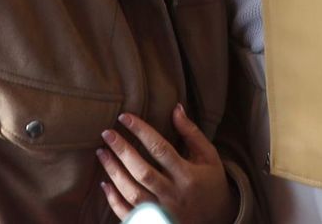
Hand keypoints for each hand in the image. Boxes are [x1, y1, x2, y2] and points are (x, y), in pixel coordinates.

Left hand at [98, 106, 237, 222]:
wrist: (219, 220)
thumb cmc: (211, 183)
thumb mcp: (208, 157)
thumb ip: (192, 133)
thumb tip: (175, 108)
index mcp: (188, 175)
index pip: (161, 149)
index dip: (141, 131)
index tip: (124, 117)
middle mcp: (174, 195)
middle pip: (143, 172)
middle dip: (122, 151)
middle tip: (106, 133)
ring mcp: (163, 212)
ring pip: (133, 194)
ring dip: (114, 173)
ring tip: (102, 153)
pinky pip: (130, 215)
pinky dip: (114, 201)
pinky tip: (104, 184)